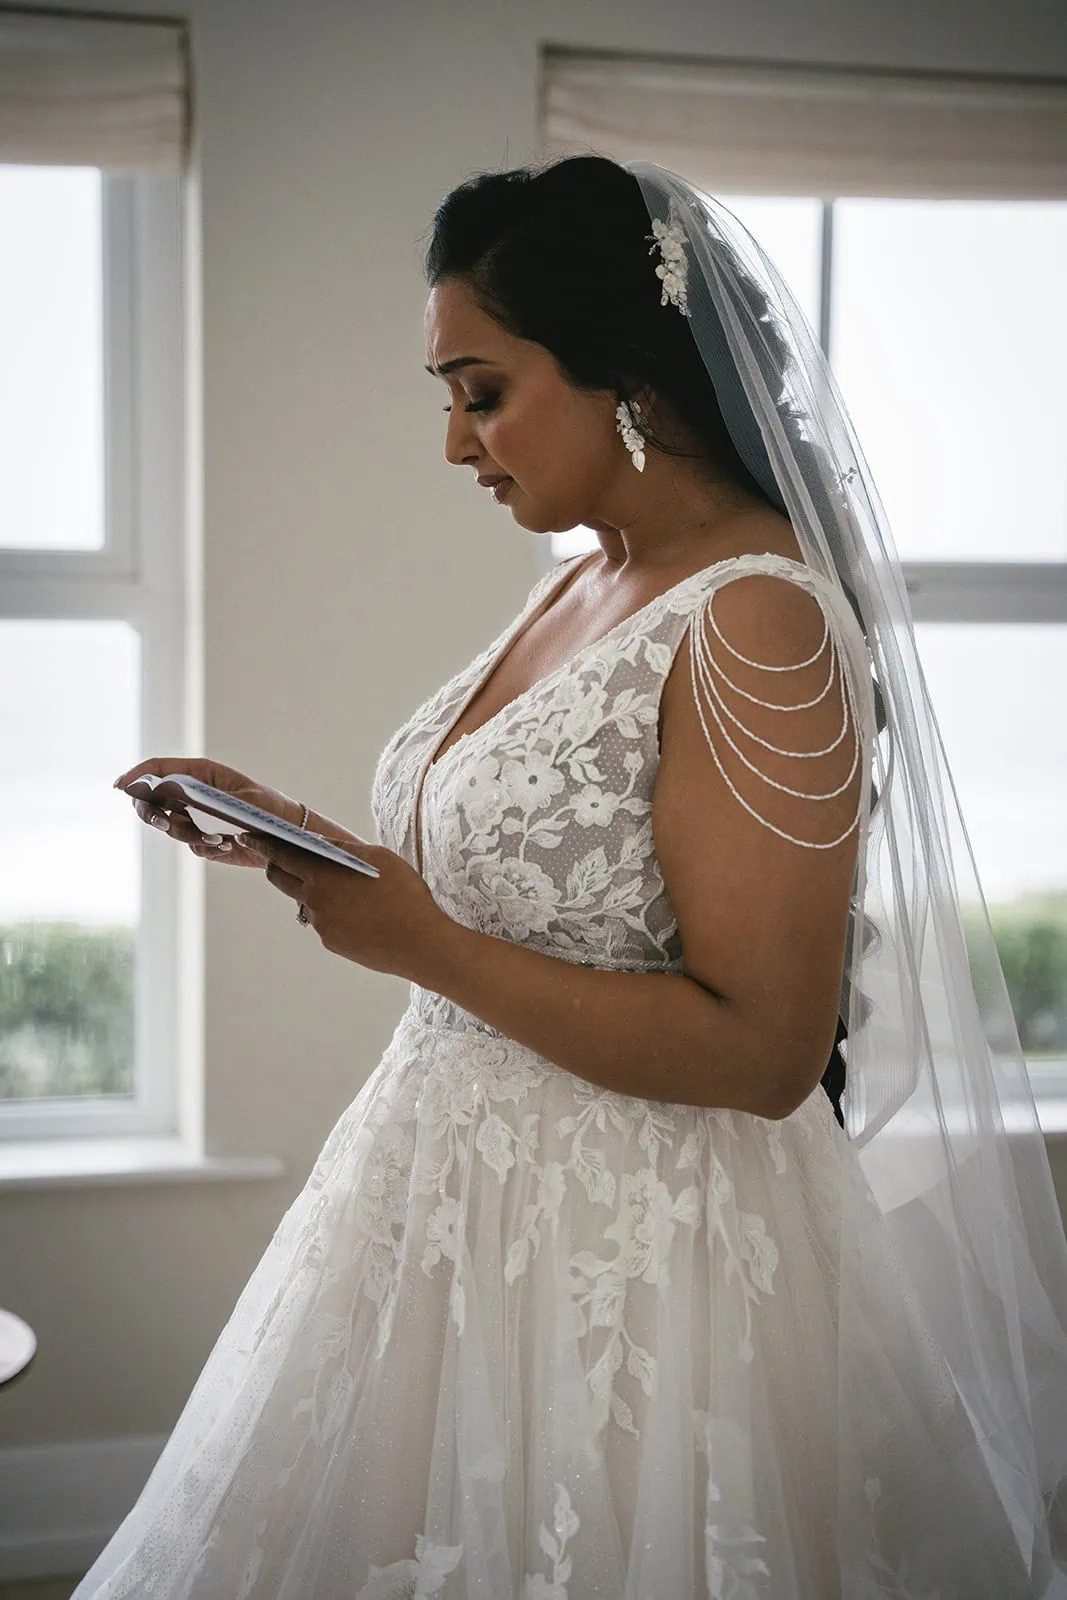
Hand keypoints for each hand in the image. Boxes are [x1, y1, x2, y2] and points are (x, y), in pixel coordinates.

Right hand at [114, 757, 299, 867]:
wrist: (287, 837)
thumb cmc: (270, 809)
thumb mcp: (242, 798)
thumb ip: (207, 797)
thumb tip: (175, 796)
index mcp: (200, 773)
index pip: (158, 769)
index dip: (136, 776)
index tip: (121, 786)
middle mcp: (192, 793)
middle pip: (151, 799)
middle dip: (151, 813)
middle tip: (165, 824)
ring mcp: (195, 816)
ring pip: (169, 826)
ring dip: (187, 834)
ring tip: (217, 838)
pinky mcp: (202, 838)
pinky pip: (190, 844)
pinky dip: (204, 846)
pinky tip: (226, 844)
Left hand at [243, 824, 450, 979]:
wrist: (421, 943)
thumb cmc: (405, 895)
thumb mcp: (378, 857)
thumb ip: (342, 847)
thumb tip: (316, 841)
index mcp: (322, 874)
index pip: (281, 854)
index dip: (263, 843)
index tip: (249, 836)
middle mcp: (314, 901)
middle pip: (280, 879)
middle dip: (276, 864)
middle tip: (281, 856)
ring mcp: (321, 925)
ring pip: (307, 901)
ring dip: (314, 890)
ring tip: (343, 886)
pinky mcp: (333, 943)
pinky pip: (325, 921)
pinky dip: (333, 912)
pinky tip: (359, 911)